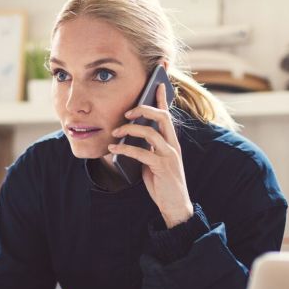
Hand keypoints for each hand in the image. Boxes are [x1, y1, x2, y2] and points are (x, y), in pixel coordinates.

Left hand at [108, 82, 192, 227]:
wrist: (175, 205)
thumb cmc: (163, 183)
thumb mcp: (154, 161)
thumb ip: (147, 148)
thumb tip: (130, 138)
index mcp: (171, 141)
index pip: (167, 115)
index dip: (162, 98)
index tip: (158, 83)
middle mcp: (172, 145)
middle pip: (161, 117)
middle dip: (144, 109)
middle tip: (127, 112)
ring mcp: (169, 155)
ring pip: (150, 132)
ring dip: (130, 129)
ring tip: (115, 132)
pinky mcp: (162, 167)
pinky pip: (142, 152)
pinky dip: (125, 149)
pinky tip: (113, 150)